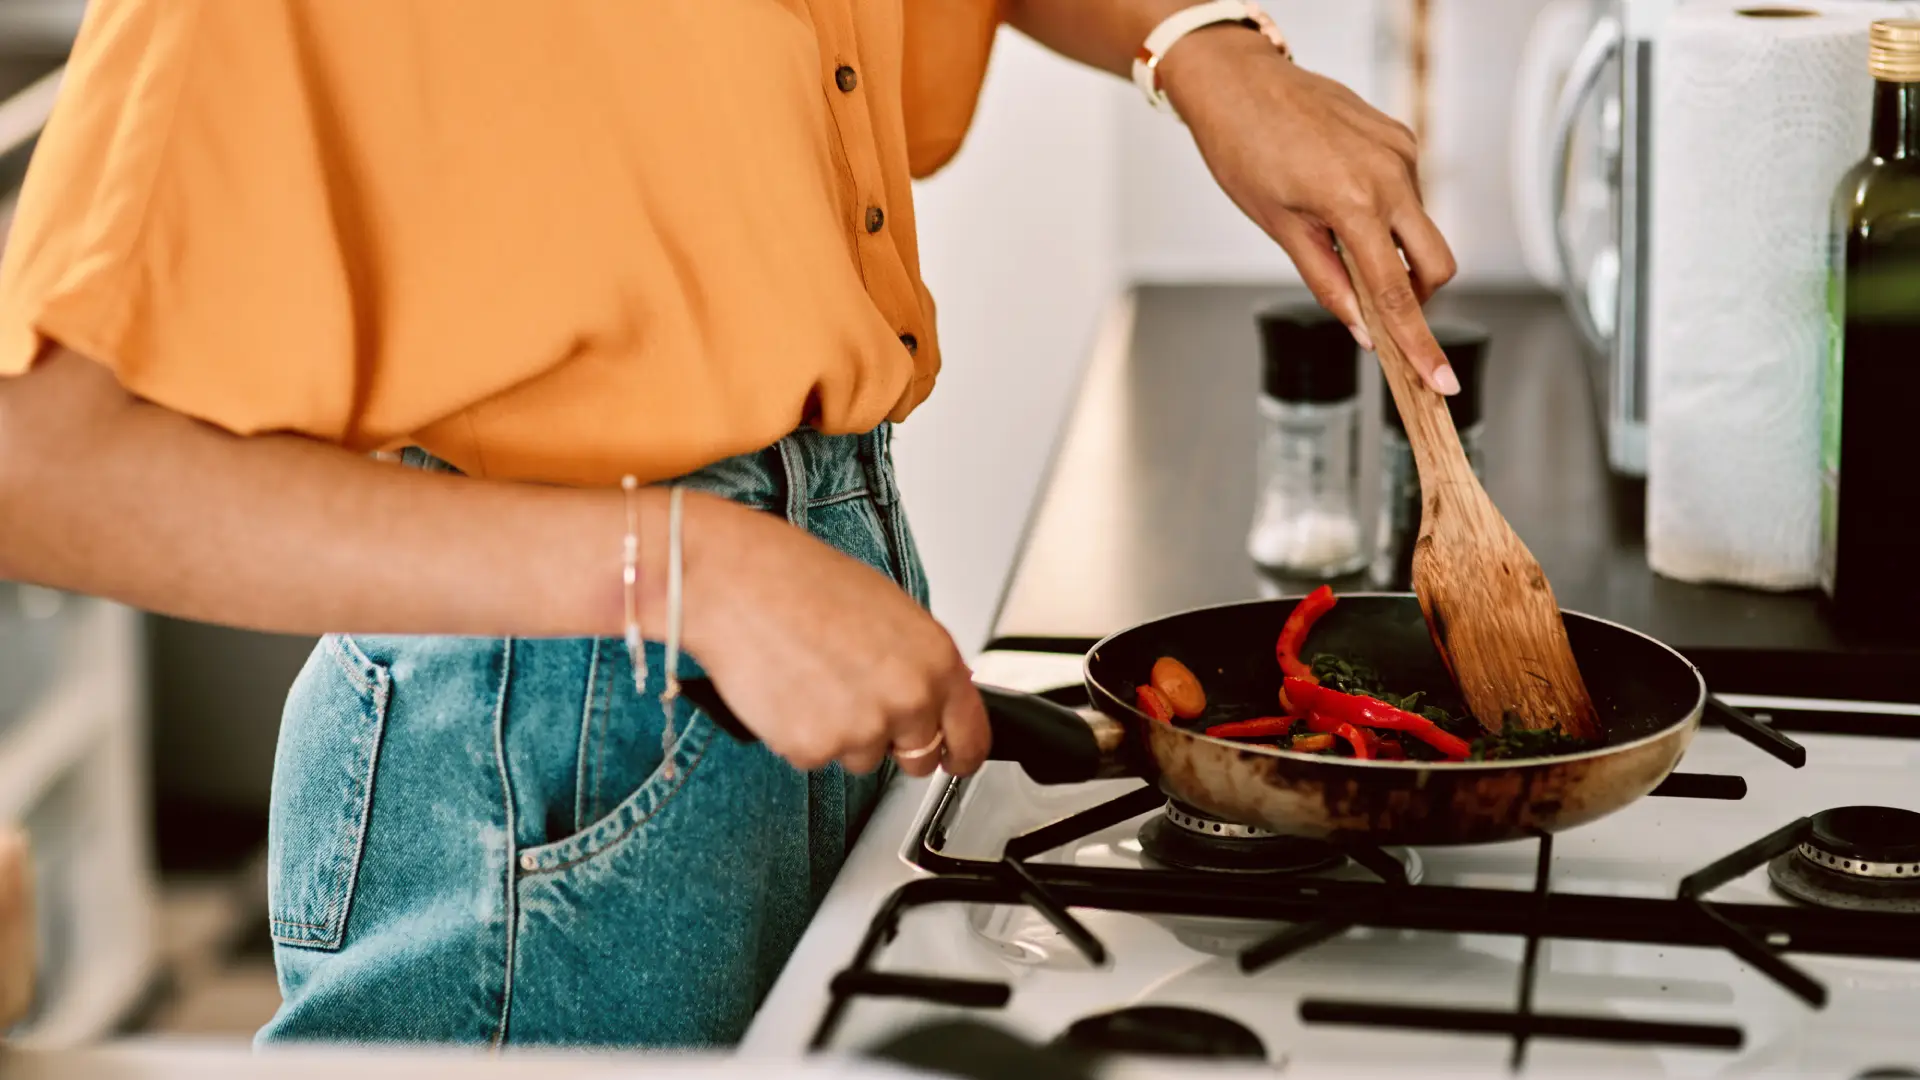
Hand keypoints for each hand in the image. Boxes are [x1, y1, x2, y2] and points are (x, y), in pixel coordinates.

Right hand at [678, 495, 989, 777]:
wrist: (736, 583)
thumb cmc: (803, 582)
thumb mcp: (889, 610)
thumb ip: (919, 661)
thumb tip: (932, 694)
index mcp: (935, 660)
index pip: (972, 736)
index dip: (963, 753)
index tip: (957, 760)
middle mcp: (907, 699)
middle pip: (919, 758)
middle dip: (895, 741)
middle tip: (858, 703)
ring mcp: (860, 729)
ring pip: (863, 759)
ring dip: (842, 733)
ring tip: (813, 679)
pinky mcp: (812, 749)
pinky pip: (816, 758)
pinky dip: (801, 734)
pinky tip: (789, 690)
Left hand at [1159, 29, 1460, 394]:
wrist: (1240, 82)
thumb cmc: (1244, 149)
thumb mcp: (1279, 227)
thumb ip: (1327, 281)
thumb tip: (1361, 328)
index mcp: (1355, 203)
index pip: (1397, 293)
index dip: (1419, 344)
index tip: (1440, 381)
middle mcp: (1391, 175)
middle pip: (1436, 264)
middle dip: (1416, 296)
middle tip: (1373, 303)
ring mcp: (1402, 152)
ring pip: (1423, 228)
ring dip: (1394, 250)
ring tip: (1336, 231)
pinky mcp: (1402, 137)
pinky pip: (1410, 193)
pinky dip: (1387, 214)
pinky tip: (1341, 197)